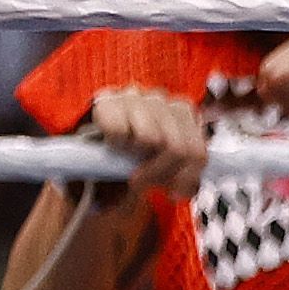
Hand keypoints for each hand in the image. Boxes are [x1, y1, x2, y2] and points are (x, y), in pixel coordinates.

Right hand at [83, 84, 212, 196]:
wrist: (91, 146)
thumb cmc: (131, 155)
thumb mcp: (164, 164)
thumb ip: (184, 171)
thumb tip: (192, 188)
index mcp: (183, 112)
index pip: (198, 152)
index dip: (187, 178)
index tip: (173, 193)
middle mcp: (162, 99)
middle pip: (178, 148)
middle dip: (160, 172)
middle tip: (143, 182)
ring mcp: (135, 96)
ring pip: (151, 139)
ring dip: (135, 157)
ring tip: (127, 159)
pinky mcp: (108, 100)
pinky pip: (119, 132)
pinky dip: (115, 145)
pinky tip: (113, 145)